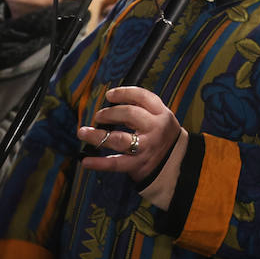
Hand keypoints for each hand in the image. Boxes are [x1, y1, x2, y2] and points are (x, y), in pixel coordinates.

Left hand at [77, 87, 184, 207]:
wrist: (176, 162)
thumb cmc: (161, 135)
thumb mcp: (160, 117)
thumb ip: (141, 108)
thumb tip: (111, 100)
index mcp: (161, 113)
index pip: (142, 97)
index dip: (124, 93)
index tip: (109, 95)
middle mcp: (154, 128)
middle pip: (130, 115)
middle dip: (110, 113)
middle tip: (98, 116)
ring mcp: (146, 147)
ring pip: (120, 139)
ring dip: (98, 135)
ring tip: (83, 132)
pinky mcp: (138, 164)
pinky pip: (116, 163)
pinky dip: (99, 163)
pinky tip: (86, 160)